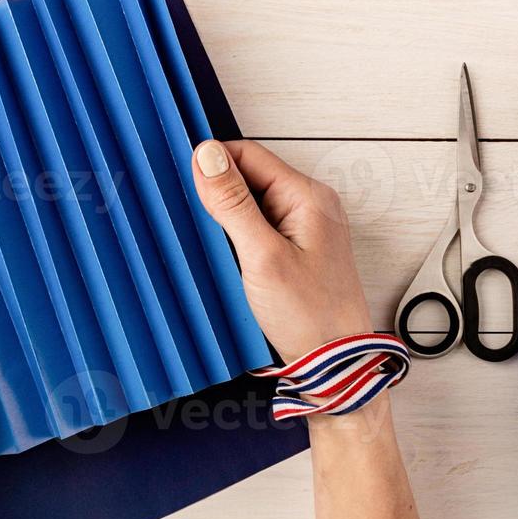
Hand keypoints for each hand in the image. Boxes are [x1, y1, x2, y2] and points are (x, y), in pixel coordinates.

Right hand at [191, 140, 371, 363]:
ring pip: (251, 204)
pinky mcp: (296, 249)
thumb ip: (233, 204)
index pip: (249, 155)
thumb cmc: (310, 315)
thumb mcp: (262, 256)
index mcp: (307, 196)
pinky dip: (237, 238)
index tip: (182, 182)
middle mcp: (309, 205)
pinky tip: (226, 257)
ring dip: (225, 219)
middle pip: (249, 177)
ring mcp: (304, 227)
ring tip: (210, 244)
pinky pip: (259, 228)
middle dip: (218, 193)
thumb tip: (207, 155)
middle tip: (193, 220)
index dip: (212, 164)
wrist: (335, 363)